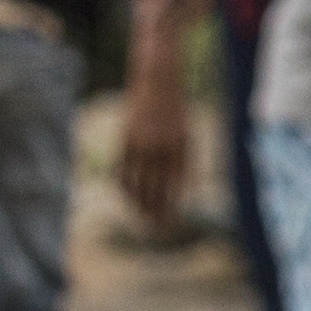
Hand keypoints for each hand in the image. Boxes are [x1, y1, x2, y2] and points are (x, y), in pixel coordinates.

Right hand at [115, 76, 190, 231]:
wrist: (159, 82)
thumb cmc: (176, 111)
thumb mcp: (188, 135)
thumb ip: (185, 163)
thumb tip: (184, 191)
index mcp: (180, 149)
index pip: (175, 188)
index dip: (172, 207)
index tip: (171, 222)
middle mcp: (160, 149)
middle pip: (155, 189)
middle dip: (155, 212)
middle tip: (155, 228)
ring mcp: (141, 144)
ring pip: (136, 182)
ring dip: (137, 203)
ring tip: (140, 216)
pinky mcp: (126, 138)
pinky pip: (123, 168)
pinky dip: (123, 185)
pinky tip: (126, 195)